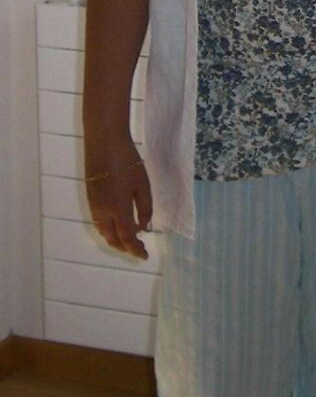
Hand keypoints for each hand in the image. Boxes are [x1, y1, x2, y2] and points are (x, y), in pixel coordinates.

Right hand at [85, 138, 152, 260]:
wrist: (104, 140)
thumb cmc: (127, 159)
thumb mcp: (143, 183)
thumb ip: (145, 207)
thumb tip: (144, 227)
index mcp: (118, 208)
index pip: (127, 238)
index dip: (136, 250)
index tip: (144, 256)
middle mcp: (103, 211)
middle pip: (113, 239)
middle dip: (126, 248)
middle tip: (139, 249)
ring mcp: (94, 204)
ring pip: (104, 232)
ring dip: (116, 240)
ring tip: (130, 239)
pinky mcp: (90, 197)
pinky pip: (99, 222)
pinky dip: (109, 229)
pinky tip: (118, 224)